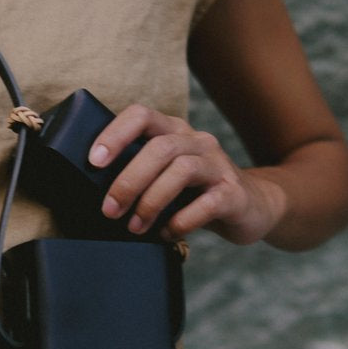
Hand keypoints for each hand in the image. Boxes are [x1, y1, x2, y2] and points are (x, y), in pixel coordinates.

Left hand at [88, 104, 285, 244]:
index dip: (115, 134)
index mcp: (175, 132)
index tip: (94, 161)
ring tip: (136, 226)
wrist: (253, 207)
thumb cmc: (197, 195)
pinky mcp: (234, 194)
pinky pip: (207, 203)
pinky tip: (168, 233)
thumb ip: (141, 175)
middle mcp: (197, 142)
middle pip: (159, 147)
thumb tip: (97, 195)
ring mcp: (218, 165)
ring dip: (152, 201)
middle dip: (129, 180)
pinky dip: (182, 221)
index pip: (141, 116)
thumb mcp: (166, 178)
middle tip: (110, 210)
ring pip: (182, 170)